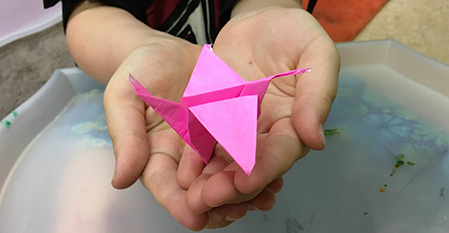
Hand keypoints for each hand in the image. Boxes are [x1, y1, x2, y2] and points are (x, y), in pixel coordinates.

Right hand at [103, 39, 274, 229]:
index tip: (195, 218)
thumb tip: (120, 180)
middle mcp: (184, 156)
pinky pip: (245, 149)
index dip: (178, 204)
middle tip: (237, 211)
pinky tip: (275, 172)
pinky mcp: (231, 129)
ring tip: (263, 198)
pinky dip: (258, 163)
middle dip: (219, 201)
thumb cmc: (138, 71)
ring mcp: (210, 144)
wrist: (166, 50)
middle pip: (200, 188)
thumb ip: (125, 136)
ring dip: (245, 190)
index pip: (165, 186)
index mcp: (155, 154)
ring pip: (227, 174)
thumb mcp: (124, 98)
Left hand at [180, 7, 339, 224]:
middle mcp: (266, 132)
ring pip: (224, 161)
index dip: (265, 169)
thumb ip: (318, 93)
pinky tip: (181, 173)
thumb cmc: (291, 32)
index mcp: (294, 121)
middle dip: (230, 186)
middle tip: (207, 199)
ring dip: (208, 181)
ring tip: (190, 196)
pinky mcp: (215, 118)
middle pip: (249, 165)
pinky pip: (204, 142)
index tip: (245, 181)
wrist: (258, 21)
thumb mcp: (315, 52)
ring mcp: (238, 127)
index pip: (282, 152)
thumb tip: (315, 139)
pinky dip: (193, 160)